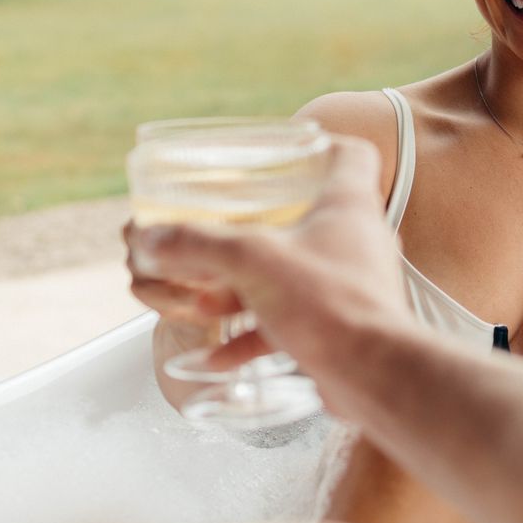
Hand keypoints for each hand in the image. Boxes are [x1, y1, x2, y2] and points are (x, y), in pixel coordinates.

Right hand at [124, 137, 408, 406]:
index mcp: (347, 204)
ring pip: (291, 273)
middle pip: (309, 214)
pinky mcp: (338, 328)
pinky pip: (288, 322)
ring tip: (202, 296)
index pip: (350, 153)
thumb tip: (149, 238)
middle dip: (260, 223)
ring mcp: (348, 286)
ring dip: (246, 285)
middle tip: (223, 226)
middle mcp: (354, 240)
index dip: (320, 144)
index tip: (286, 150)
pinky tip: (214, 353)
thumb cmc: (331, 305)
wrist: (374, 377)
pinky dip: (250, 334)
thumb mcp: (252, 259)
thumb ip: (198, 243)